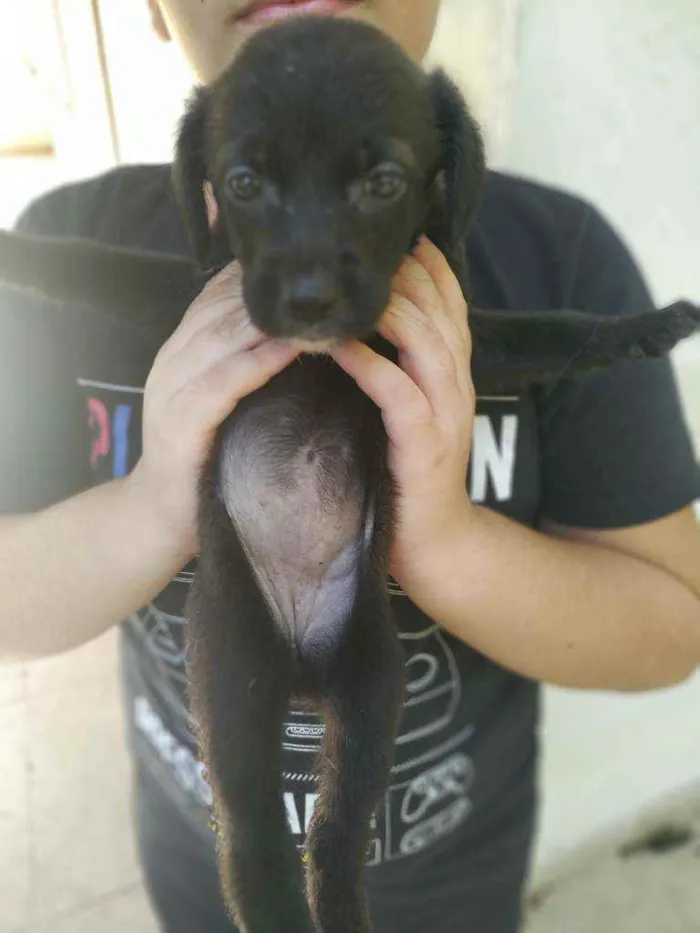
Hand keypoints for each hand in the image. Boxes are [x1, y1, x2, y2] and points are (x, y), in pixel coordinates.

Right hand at [127, 263, 298, 557]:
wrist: (162, 516)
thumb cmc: (208, 455)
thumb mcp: (224, 396)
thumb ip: (247, 360)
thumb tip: (301, 327)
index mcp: (183, 348)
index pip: (220, 293)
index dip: (262, 277)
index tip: (312, 265)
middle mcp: (172, 359)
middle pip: (224, 307)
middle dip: (274, 295)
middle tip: (325, 281)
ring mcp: (171, 390)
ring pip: (221, 337)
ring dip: (270, 321)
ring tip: (318, 308)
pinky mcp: (180, 425)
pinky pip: (221, 384)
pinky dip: (255, 364)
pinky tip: (289, 350)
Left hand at [330, 238, 474, 588]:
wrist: (433, 545)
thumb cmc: (403, 473)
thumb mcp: (406, 410)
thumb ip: (395, 366)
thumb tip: (356, 323)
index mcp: (450, 373)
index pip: (448, 303)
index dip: (426, 263)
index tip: (391, 232)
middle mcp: (456, 386)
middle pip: (441, 312)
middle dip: (408, 273)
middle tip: (366, 246)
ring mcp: (445, 416)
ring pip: (428, 344)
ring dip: (392, 311)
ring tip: (351, 288)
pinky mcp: (425, 448)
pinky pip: (401, 395)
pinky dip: (373, 367)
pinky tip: (342, 348)